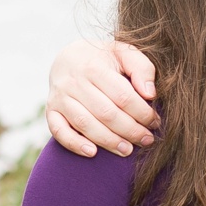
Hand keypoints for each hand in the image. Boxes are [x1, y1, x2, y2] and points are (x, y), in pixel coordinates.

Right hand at [46, 39, 160, 158]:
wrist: (68, 57)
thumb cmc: (103, 59)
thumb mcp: (124, 53)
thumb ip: (141, 68)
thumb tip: (150, 94)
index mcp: (94, 66)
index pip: (123, 96)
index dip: (142, 113)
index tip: (155, 122)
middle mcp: (74, 82)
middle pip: (106, 113)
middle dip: (130, 130)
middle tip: (147, 140)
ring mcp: (60, 97)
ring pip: (85, 124)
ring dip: (108, 141)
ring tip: (127, 150)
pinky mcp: (51, 111)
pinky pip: (58, 131)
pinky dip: (74, 144)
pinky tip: (92, 152)